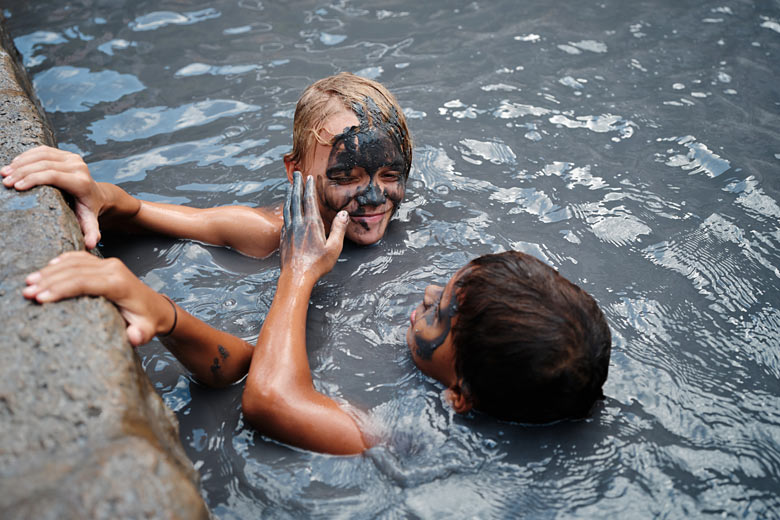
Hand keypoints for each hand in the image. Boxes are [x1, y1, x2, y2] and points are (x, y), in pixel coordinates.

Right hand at [2, 146, 106, 247]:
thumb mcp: (90, 222)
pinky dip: (27, 155)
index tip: (16, 187)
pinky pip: (43, 150)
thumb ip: (91, 232)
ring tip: (5, 173)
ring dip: (21, 162)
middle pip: (45, 164)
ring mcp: (73, 158)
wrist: (95, 195)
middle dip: (22, 172)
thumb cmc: (88, 210)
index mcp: (82, 182)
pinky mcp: (66, 154)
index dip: (33, 179)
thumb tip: (92, 244)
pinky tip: (14, 163)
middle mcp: (79, 167)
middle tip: (5, 181)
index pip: (54, 176)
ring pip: (42, 155)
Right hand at [23, 252, 174, 346]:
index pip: (84, 282)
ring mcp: (109, 264)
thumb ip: (139, 335)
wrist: (157, 308)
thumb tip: (133, 337)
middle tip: (27, 292)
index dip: (61, 289)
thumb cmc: (147, 321)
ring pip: (75, 262)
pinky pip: (80, 258)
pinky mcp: (105, 263)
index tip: (41, 298)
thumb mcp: (146, 331)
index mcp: (119, 284)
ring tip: (30, 282)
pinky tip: (47, 268)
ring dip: (51, 271)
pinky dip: (62, 261)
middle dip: (49, 281)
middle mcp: (114, 269)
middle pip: (75, 271)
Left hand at [280, 172, 347, 281]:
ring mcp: (288, 230)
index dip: (309, 187)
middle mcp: (298, 224)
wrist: (296, 277)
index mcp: (311, 224)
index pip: (309, 200)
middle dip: (296, 185)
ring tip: (289, 187)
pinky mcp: (283, 238)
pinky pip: (284, 219)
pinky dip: (286, 210)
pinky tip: (287, 211)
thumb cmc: (317, 264)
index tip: (309, 177)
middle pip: (296, 200)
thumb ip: (339, 228)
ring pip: (288, 208)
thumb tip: (344, 213)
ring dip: (289, 195)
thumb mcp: (334, 247)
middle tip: (295, 174)